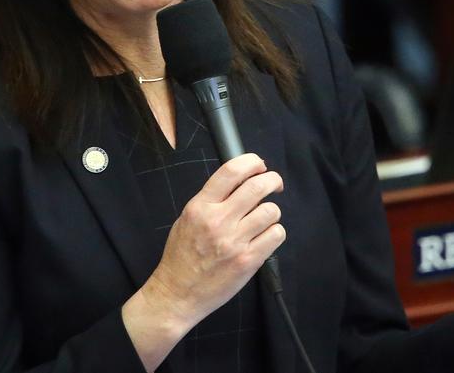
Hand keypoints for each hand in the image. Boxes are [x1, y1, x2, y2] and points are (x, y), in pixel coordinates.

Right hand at [123, 153, 284, 369]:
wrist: (177, 293)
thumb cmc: (181, 257)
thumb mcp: (187, 218)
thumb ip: (211, 200)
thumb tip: (240, 181)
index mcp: (200, 207)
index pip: (231, 171)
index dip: (252, 162)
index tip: (259, 165)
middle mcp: (218, 221)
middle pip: (257, 186)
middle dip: (272, 180)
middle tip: (274, 184)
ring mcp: (235, 242)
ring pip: (271, 211)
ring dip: (271, 211)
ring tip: (264, 218)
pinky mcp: (248, 261)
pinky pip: (276, 235)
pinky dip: (275, 232)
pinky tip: (265, 236)